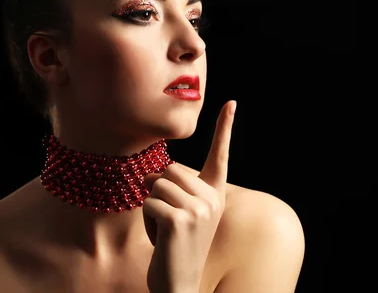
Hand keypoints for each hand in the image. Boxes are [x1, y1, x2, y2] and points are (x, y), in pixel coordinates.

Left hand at [143, 100, 236, 292]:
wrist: (179, 284)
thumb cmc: (175, 245)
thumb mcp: (182, 212)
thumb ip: (176, 188)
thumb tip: (152, 172)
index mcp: (215, 194)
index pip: (220, 155)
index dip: (225, 128)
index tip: (231, 103)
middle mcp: (213, 198)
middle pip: (169, 169)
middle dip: (158, 190)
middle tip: (167, 218)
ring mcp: (199, 209)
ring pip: (156, 183)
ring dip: (150, 205)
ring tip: (164, 228)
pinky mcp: (181, 220)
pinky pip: (148, 201)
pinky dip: (146, 218)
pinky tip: (160, 237)